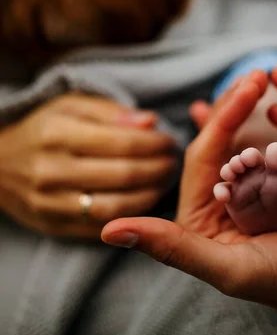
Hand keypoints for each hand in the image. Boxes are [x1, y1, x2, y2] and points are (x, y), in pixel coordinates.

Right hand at [0, 94, 176, 238]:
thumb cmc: (44, 129)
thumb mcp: (71, 106)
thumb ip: (112, 112)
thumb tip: (151, 121)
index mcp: (56, 134)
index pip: (122, 143)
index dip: (155, 144)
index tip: (170, 141)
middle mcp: (50, 170)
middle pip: (123, 175)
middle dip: (159, 169)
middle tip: (174, 163)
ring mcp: (50, 203)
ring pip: (115, 207)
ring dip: (151, 196)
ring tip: (165, 183)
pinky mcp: (53, 226)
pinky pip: (101, 227)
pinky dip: (130, 217)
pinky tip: (146, 203)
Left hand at [101, 72, 276, 334]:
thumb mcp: (232, 269)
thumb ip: (173, 248)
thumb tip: (108, 229)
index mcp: (201, 224)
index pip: (204, 159)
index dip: (223, 118)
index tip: (250, 84)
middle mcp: (221, 210)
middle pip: (222, 148)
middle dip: (236, 109)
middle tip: (256, 75)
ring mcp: (252, 203)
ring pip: (247, 149)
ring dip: (253, 116)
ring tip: (263, 83)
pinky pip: (272, 161)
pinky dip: (274, 134)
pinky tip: (275, 113)